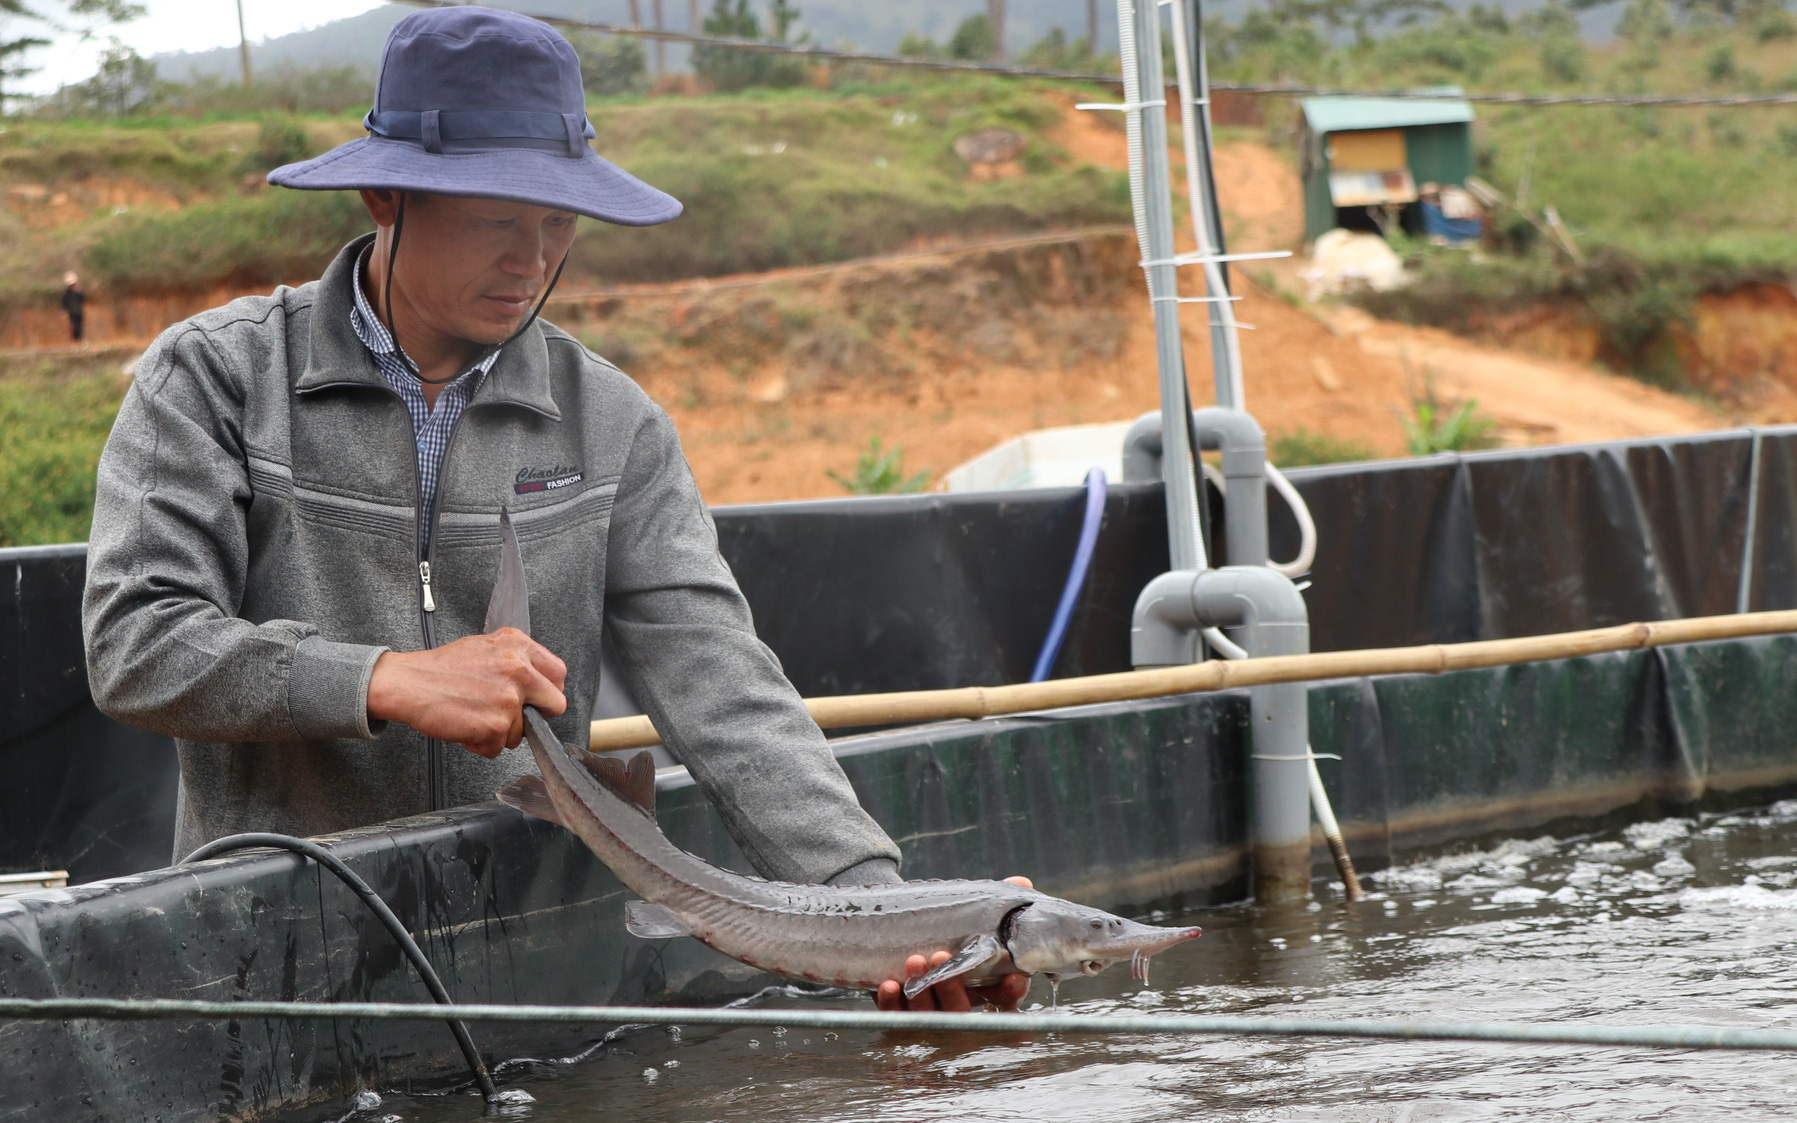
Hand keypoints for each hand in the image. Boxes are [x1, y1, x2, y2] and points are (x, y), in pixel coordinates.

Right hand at [367, 627, 566, 757]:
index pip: (558, 673)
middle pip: (555, 704)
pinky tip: (466, 727)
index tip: (538, 699)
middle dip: (536, 716)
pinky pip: (497, 748)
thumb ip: (514, 659)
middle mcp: (519, 669)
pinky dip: (481, 745)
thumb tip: (536, 680)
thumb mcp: (484, 647)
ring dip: (500, 732)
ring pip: (522, 732)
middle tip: (512, 716)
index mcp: (517, 646)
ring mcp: (509, 698)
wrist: (408, 683)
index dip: (548, 690)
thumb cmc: (440, 668)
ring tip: (475, 716)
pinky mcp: (496, 725)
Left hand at [875, 876, 1033, 1012]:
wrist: (904, 929)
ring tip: (914, 960)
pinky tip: (889, 985)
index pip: (1004, 998)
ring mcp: (926, 1009)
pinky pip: (895, 1015)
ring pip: (927, 1014)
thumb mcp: (971, 915)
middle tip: (940, 956)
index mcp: (981, 985)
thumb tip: (1022, 882)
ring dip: (920, 991)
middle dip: (951, 987)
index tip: (1013, 977)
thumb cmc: (948, 928)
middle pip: (959, 1009)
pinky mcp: (898, 1009)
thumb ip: (997, 903)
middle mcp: (956, 1002)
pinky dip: (891, 1003)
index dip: (1011, 991)